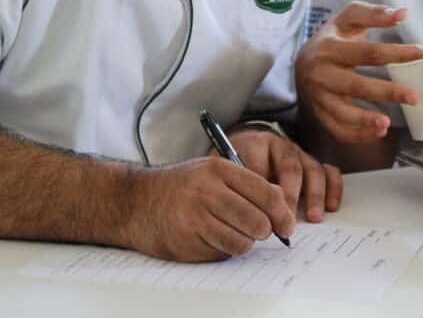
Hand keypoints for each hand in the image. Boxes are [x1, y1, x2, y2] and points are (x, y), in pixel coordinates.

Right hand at [124, 157, 295, 261]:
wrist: (135, 201)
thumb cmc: (180, 187)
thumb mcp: (211, 172)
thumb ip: (245, 184)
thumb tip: (281, 205)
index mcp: (219, 169)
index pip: (266, 192)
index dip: (283, 212)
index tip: (287, 224)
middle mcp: (208, 191)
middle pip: (258, 221)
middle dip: (266, 231)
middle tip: (262, 231)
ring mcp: (196, 217)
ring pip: (243, 241)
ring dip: (245, 242)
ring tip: (235, 233)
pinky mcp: (187, 241)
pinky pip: (222, 253)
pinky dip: (225, 250)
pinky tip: (214, 238)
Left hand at [222, 128, 342, 221]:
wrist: (246, 151)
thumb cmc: (236, 169)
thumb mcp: (228, 174)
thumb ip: (235, 188)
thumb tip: (247, 216)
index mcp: (255, 144)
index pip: (260, 163)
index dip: (263, 190)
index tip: (262, 213)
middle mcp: (280, 146)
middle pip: (290, 167)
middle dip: (290, 196)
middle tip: (287, 222)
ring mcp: (299, 154)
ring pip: (313, 168)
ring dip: (315, 195)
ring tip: (313, 218)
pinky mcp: (313, 163)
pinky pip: (329, 172)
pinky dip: (333, 189)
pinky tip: (331, 207)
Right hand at [295, 2, 422, 142]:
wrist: (300, 62)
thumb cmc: (333, 39)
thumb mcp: (347, 19)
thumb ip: (373, 14)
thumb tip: (402, 14)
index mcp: (330, 47)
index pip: (367, 52)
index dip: (395, 53)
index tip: (421, 54)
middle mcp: (321, 73)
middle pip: (356, 85)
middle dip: (386, 92)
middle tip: (414, 97)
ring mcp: (318, 96)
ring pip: (341, 113)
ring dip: (365, 120)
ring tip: (387, 124)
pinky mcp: (319, 114)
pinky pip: (337, 129)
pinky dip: (357, 134)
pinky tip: (378, 132)